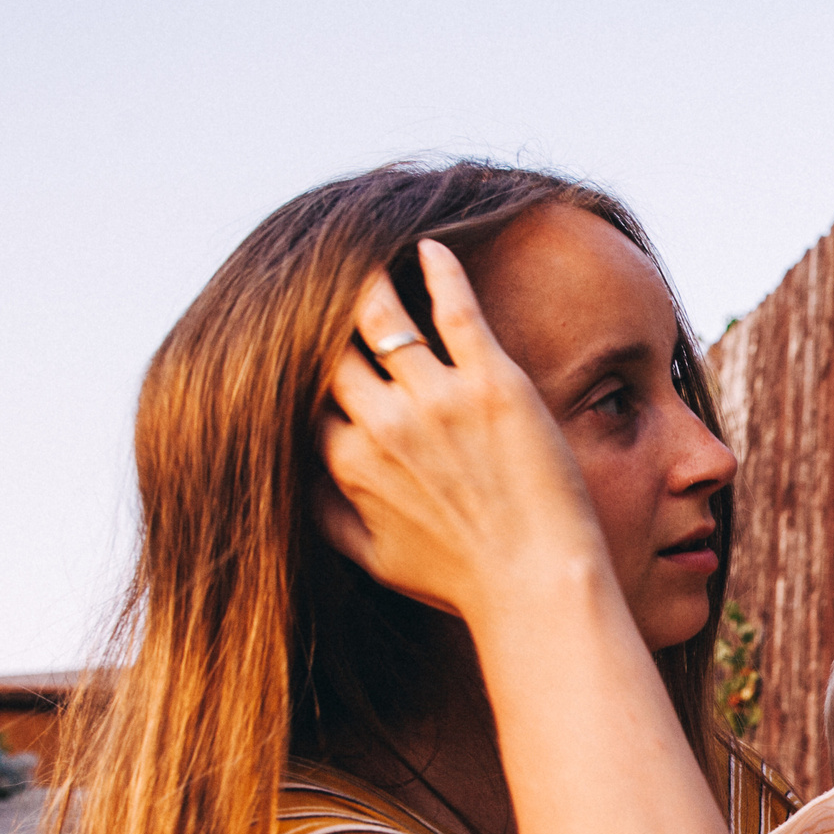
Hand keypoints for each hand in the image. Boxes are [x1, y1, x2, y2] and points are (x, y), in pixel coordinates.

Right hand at [317, 240, 606, 621]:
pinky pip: (455, 308)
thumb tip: (297, 484)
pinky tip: (432, 246)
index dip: (309, 365)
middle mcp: (384, 424)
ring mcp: (438, 399)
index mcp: (350, 463)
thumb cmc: (463, 582)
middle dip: (326, 314)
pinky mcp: (493, 383)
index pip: (309, 392)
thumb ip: (328, 517)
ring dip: (370, 281)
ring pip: (380, 314)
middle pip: (334, 346)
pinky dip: (438, 270)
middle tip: (331, 283)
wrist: (537, 587)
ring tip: (371, 259)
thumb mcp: (376, 560)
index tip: (316, 343)